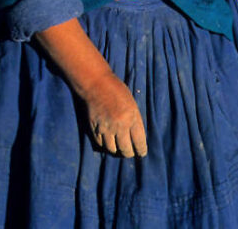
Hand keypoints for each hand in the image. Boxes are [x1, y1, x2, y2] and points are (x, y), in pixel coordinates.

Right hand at [32, 20, 147, 157]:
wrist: (96, 84)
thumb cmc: (117, 91)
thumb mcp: (132, 104)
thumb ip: (135, 121)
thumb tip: (137, 138)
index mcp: (132, 118)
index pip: (139, 142)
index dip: (141, 150)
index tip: (142, 153)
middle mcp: (119, 126)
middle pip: (126, 149)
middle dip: (129, 153)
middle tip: (130, 152)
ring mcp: (106, 128)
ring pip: (112, 149)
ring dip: (116, 150)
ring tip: (119, 148)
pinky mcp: (94, 129)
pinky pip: (101, 144)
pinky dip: (105, 145)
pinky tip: (108, 141)